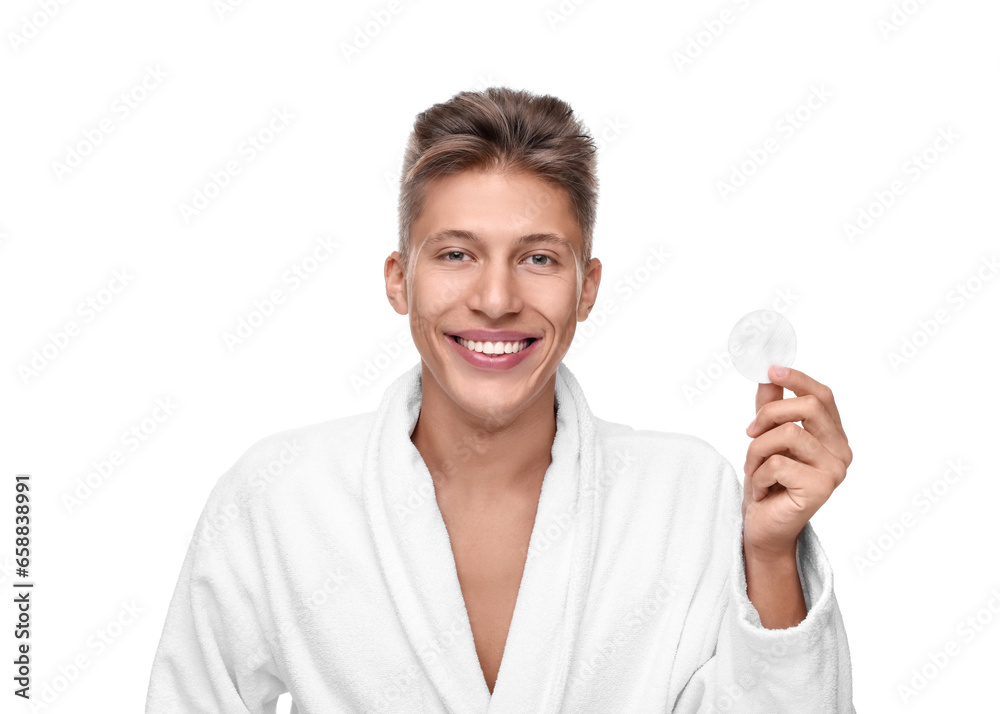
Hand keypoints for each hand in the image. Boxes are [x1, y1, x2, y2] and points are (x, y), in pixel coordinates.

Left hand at [742, 365, 851, 559]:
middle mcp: (842, 452)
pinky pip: (777, 463)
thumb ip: (771, 406)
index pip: (822, 396)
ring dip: (757, 451)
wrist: (764, 527)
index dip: (798, 379)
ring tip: (754, 470)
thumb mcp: (766, 438)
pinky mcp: (821, 488)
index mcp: (833, 436)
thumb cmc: (768, 483)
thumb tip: (768, 373)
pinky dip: (758, 475)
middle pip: (808, 406)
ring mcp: (835, 470)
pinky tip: (762, 491)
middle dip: (768, 413)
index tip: (771, 369)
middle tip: (749, 432)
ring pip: (787, 433)